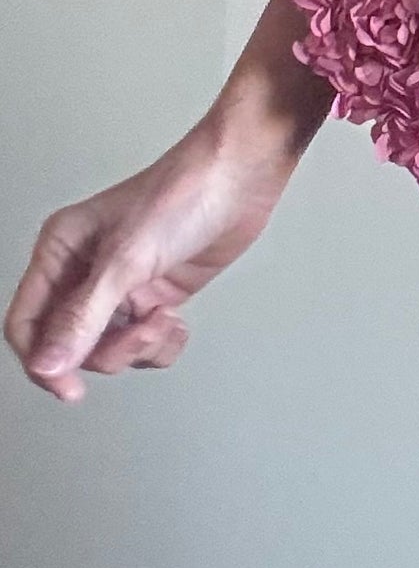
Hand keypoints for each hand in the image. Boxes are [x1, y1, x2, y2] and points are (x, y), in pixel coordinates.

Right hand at [4, 116, 300, 404]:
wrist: (241, 177)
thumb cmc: (183, 194)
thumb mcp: (126, 259)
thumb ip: (84, 317)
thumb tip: (48, 364)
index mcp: (61, 252)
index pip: (28, 322)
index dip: (42, 362)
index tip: (69, 389)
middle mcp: (85, 271)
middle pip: (71, 344)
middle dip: (109, 349)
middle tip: (141, 332)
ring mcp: (122, 285)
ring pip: (109, 347)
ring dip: (139, 347)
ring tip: (164, 320)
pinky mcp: (155, 294)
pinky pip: (144, 342)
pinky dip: (161, 343)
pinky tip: (176, 321)